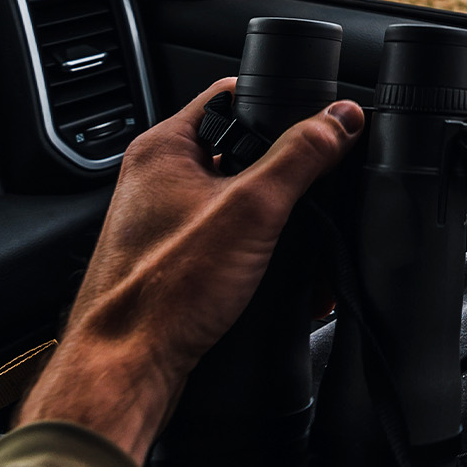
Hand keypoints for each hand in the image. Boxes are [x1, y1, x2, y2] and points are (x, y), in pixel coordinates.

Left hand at [17, 79, 365, 461]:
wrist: (125, 370)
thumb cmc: (163, 293)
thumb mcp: (253, 209)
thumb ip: (301, 156)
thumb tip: (341, 119)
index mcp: (163, 148)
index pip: (230, 96)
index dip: (278, 102)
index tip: (316, 121)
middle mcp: (156, 180)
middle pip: (238, 149)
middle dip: (282, 172)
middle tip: (308, 190)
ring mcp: (162, 222)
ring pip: (234, 199)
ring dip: (271, 218)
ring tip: (290, 237)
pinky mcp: (173, 260)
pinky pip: (225, 238)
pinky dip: (255, 249)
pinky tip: (273, 271)